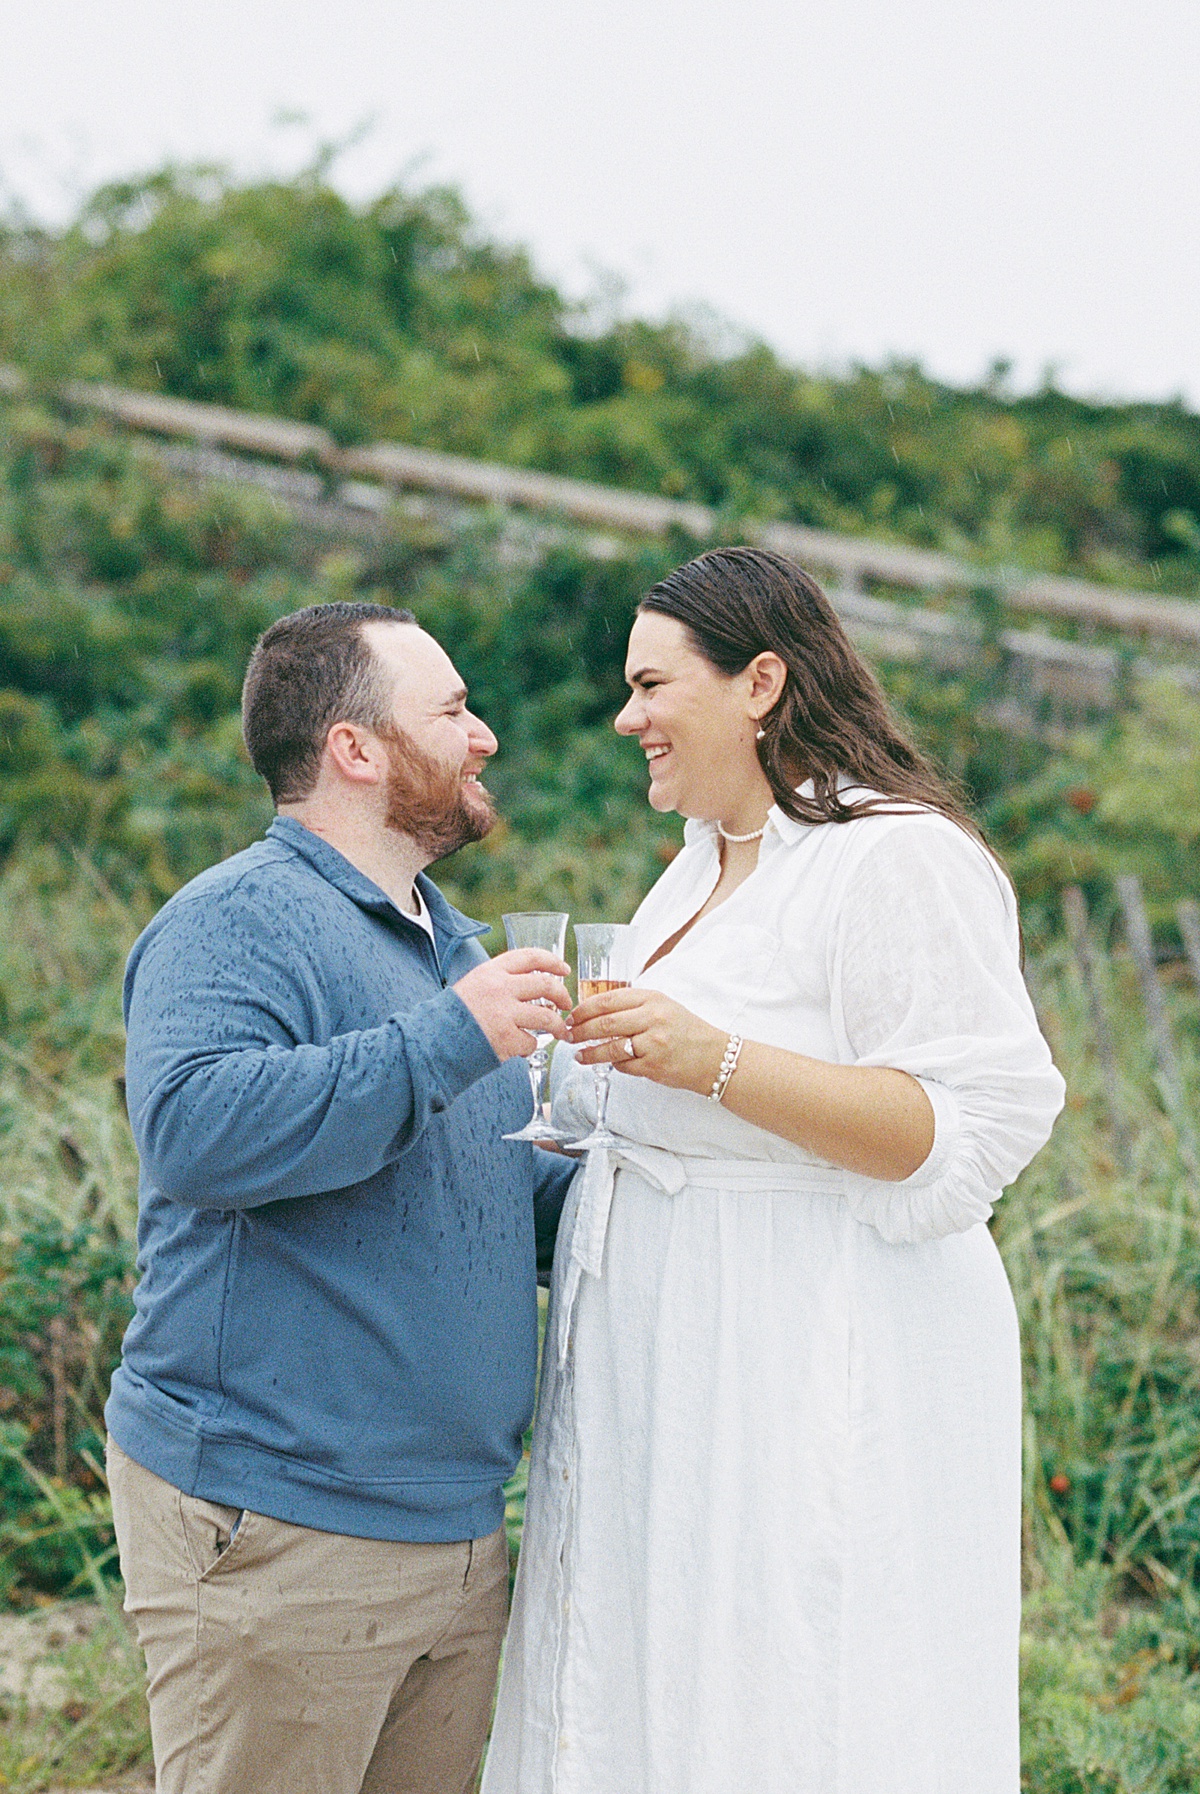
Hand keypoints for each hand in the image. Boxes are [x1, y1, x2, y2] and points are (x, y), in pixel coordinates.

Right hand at [454, 950, 571, 1060]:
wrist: (433, 1041)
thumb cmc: (452, 1016)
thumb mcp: (473, 985)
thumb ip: (498, 982)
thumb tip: (528, 987)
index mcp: (491, 971)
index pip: (530, 957)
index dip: (552, 961)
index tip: (564, 969)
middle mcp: (500, 988)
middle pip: (546, 984)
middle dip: (563, 995)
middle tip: (566, 1004)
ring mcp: (504, 1013)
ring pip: (547, 1016)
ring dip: (558, 1025)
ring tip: (560, 1032)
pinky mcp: (506, 1037)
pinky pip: (531, 1041)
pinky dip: (530, 1046)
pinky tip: (522, 1047)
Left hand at [569, 987, 725, 1094]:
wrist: (714, 1057)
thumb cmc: (685, 1031)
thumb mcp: (662, 1006)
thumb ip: (632, 1006)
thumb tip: (593, 1012)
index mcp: (652, 998)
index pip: (608, 1000)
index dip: (584, 1009)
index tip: (571, 1016)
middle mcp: (653, 1018)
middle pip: (604, 1024)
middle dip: (580, 1031)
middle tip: (567, 1035)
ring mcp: (653, 1043)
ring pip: (609, 1048)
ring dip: (589, 1053)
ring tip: (579, 1054)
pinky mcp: (653, 1066)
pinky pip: (623, 1066)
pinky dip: (613, 1065)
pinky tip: (608, 1063)